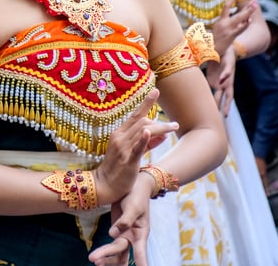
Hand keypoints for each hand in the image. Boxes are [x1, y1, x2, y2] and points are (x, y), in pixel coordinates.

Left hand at [89, 179, 151, 265]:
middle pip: (121, 252)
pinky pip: (112, 245)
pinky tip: (97, 257)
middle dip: (109, 258)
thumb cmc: (137, 195)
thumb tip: (113, 234)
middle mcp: (133, 237)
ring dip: (106, 257)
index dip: (141, 262)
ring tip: (93, 260)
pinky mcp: (117, 229)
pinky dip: (105, 251)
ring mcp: (125, 234)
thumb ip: (125, 220)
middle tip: (96, 262)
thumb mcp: (133, 206)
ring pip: (116, 251)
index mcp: (141, 233)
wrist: (133, 184)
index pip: (140, 252)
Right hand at [94, 89, 177, 203]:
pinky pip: (136, 147)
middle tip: (174, 125)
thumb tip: (162, 134)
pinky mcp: (127, 160)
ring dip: (160, 128)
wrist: (104, 185)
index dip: (146, 103)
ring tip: (173, 127)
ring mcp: (122, 148)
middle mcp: (119, 137)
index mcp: (119, 133)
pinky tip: (148, 132)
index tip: (156, 91)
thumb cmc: (117, 169)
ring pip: (143, 131)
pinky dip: (143, 138)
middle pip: (141, 121)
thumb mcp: (132, 153)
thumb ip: (147, 143)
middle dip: (160, 121)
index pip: (135, 115)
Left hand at [205, 48, 234, 115]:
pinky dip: (204, 95)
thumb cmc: (228, 57)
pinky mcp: (210, 79)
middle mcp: (223, 84)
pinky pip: (207, 88)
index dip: (227, 105)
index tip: (225, 115)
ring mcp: (216, 82)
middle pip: (220, 99)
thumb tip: (222, 80)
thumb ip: (227, 72)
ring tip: (207, 114)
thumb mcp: (229, 63)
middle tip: (217, 120)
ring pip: (214, 95)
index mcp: (229, 82)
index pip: (228, 96)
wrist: (223, 50)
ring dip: (211, 103)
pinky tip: (199, 102)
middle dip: (218, 108)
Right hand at [210, 0, 253, 55]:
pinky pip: (240, 28)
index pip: (227, 6)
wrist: (208, 50)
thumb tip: (234, 21)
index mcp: (220, 21)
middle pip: (237, 12)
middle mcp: (224, 23)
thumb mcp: (217, 30)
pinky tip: (250, 19)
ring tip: (255, 5)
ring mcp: (228, 29)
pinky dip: (246, 23)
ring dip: (248, 11)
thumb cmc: (212, 42)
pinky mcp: (231, 35)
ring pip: (240, 18)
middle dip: (247, 6)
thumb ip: (224, 25)